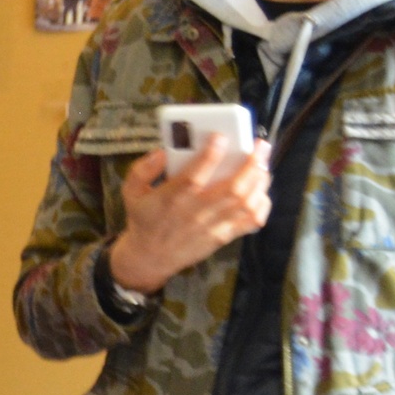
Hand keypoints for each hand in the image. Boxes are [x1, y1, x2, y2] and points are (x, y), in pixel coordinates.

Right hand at [107, 136, 270, 295]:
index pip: (195, 175)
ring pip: (247, 203)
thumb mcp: (131, 192)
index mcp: (172, 198)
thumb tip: (161, 152)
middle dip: (252, 164)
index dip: (211, 154)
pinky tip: (261, 191)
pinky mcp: (223, 236)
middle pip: (233, 188)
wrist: (150, 258)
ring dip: (260, 181)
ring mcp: (213, 226)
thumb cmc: (144, 220)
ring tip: (263, 164)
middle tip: (260, 146)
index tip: (221, 137)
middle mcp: (196, 212)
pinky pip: (251, 222)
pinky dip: (262, 205)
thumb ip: (142, 169)